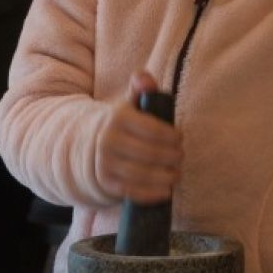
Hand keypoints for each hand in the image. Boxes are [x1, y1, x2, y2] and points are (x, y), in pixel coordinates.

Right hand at [94, 71, 182, 202]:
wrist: (91, 146)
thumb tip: (146, 79)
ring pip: (144, 174)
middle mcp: (109, 140)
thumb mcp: (129, 102)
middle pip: (152, 154)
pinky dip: (153, 193)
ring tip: (177, 174)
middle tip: (180, 157)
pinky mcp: (106, 182)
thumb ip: (141, 86)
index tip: (179, 138)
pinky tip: (166, 191)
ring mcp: (106, 163)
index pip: (154, 130)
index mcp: (119, 118)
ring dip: (166, 176)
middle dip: (173, 157)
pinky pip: (133, 191)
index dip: (172, 137)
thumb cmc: (122, 124)